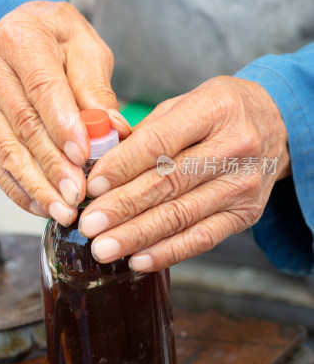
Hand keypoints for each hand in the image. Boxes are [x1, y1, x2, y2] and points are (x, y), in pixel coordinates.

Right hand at [0, 1, 130, 223]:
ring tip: (63, 209)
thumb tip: (113, 130)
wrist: (21, 32)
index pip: (41, 88)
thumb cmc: (59, 39)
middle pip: (23, 126)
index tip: (83, 155)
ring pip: (6, 151)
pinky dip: (18, 190)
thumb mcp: (86, 48)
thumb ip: (96, 89)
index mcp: (19, 39)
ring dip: (36, 186)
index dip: (62, 125)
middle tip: (77, 194)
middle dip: (52, 166)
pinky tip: (41, 206)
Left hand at [78, 76, 290, 270]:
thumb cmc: (216, 113)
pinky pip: (202, 238)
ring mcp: (243, 184)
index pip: (159, 143)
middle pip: (168, 183)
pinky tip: (138, 260)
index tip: (92, 186)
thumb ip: (143, 132)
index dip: (122, 167)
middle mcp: (235, 146)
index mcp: (214, 108)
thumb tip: (97, 166)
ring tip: (103, 247)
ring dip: (137, 235)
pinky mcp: (246, 214)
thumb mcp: (183, 103)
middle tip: (88, 225)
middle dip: (122, 208)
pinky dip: (168, 252)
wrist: (275, 124)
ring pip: (181, 215)